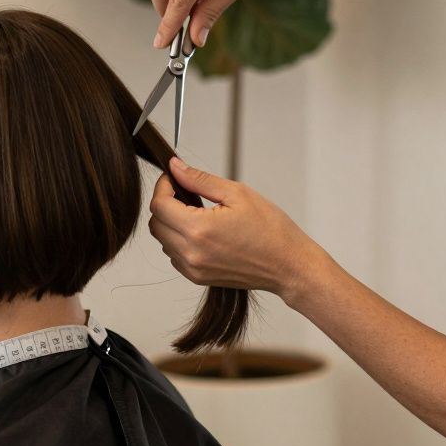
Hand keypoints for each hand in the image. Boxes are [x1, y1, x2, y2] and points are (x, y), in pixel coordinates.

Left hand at [148, 157, 324, 303]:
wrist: (288, 265)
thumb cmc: (271, 230)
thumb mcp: (237, 193)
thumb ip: (199, 179)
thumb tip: (175, 167)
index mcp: (199, 229)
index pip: (159, 205)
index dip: (162, 186)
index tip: (172, 178)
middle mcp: (191, 253)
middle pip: (156, 223)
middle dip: (165, 204)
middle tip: (185, 193)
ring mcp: (193, 269)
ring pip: (163, 240)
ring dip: (171, 223)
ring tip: (198, 213)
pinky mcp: (197, 278)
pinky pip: (174, 255)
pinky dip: (180, 241)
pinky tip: (202, 232)